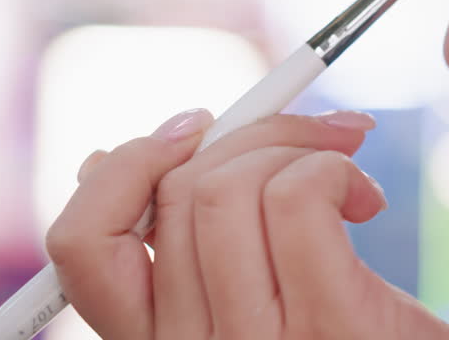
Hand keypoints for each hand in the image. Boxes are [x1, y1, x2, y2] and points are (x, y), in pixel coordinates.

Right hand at [46, 109, 448, 339]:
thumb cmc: (350, 339)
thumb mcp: (253, 294)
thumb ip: (185, 244)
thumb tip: (107, 157)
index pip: (82, 246)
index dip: (126, 168)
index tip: (193, 129)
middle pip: (175, 193)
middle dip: (250, 134)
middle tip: (317, 137)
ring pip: (231, 185)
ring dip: (299, 146)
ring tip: (349, 178)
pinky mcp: (331, 327)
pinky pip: (301, 196)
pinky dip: (335, 167)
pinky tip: (366, 199)